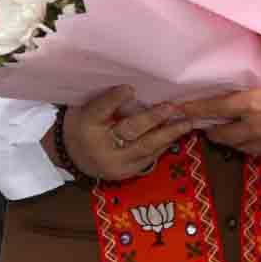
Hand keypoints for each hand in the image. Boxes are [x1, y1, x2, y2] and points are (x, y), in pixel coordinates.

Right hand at [62, 86, 190, 180]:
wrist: (74, 157)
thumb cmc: (84, 124)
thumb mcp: (87, 107)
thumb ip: (107, 99)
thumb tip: (135, 88)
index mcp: (86, 126)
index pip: (101, 110)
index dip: (115, 99)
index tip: (130, 88)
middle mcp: (100, 147)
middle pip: (129, 131)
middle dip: (152, 119)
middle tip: (171, 107)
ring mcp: (116, 164)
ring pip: (145, 147)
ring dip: (168, 133)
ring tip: (186, 122)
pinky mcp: (128, 172)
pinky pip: (150, 157)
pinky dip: (165, 143)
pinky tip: (178, 133)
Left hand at [180, 39, 260, 154]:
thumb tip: (256, 24)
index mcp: (254, 105)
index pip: (215, 108)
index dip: (192, 109)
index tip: (173, 110)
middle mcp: (256, 128)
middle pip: (220, 133)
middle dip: (209, 126)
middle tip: (201, 119)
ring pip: (236, 146)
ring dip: (226, 138)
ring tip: (221, 128)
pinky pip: (255, 152)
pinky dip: (246, 145)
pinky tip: (250, 138)